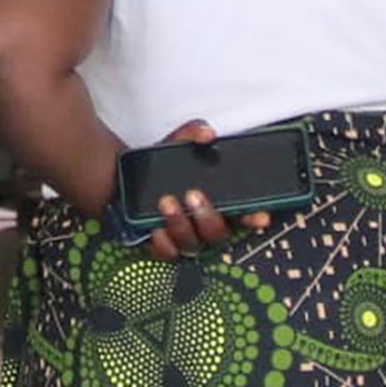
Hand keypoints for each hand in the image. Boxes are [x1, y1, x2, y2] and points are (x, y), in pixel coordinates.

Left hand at [123, 119, 270, 263]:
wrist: (126, 181)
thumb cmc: (161, 168)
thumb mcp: (174, 147)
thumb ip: (190, 135)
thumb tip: (206, 132)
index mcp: (216, 202)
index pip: (242, 214)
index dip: (253, 217)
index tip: (259, 215)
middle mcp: (203, 224)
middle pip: (218, 233)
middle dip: (207, 216)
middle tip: (193, 195)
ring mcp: (184, 237)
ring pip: (193, 244)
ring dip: (181, 224)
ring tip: (166, 202)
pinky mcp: (162, 245)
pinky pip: (168, 254)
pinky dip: (163, 243)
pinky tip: (156, 229)